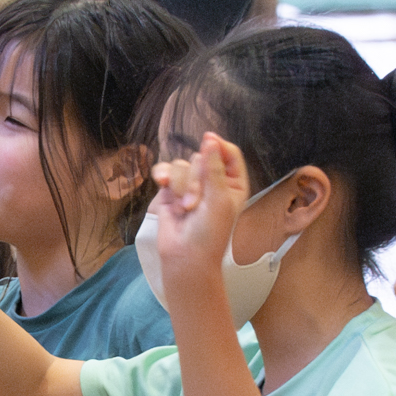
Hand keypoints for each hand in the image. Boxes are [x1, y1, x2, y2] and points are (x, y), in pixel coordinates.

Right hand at [149, 132, 250, 294]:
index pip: (229, 153)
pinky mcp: (170, 190)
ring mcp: (190, 185)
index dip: (219, 146)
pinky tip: (162, 184)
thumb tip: (210, 139)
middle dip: (195, 179)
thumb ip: (214, 167)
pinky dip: (164, 177)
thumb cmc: (210, 233)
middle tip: (196, 203)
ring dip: (181, 186)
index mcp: (232, 183)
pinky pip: (165, 170)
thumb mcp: (219, 199)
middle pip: (202, 158)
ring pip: (182, 165)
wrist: (184, 256)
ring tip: (184, 208)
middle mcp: (212, 181)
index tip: (209, 142)